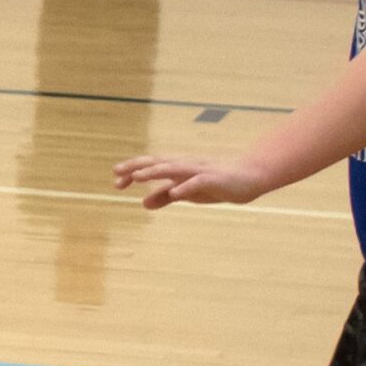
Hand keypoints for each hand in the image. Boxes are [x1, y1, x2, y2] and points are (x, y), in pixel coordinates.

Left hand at [113, 153, 269, 208]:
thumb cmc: (216, 183)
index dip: (132, 171)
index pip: (151, 166)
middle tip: (116, 173)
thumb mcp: (187, 192)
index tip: (115, 181)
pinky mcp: (215, 179)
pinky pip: (198, 182)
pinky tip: (175, 192)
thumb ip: (166, 196)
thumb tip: (143, 203)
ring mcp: (200, 170)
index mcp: (178, 168)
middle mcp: (186, 165)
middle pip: (158, 163)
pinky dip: (186, 186)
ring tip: (137, 177)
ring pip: (175, 168)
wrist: (251, 177)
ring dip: (155, 171)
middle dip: (137, 167)